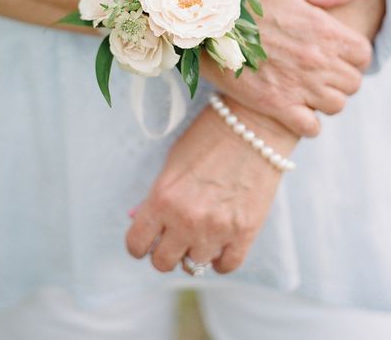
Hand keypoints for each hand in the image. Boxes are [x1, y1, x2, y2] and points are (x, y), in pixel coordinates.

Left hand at [126, 99, 296, 273]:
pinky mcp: (245, 232)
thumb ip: (156, 194)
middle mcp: (186, 219)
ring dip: (194, 252)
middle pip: (163, 262)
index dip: (139, 243)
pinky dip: (221, 259)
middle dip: (165, 251)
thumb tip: (139, 217)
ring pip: (194, 266)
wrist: (254, 125)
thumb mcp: (173, 162)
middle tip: (173, 237)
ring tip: (200, 234)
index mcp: (163, 199)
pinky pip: (226, 266)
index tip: (147, 239)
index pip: (137, 244)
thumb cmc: (209, 136)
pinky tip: (220, 244)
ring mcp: (217, 229)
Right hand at [201, 0, 372, 137]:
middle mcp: (317, 60)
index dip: (352, 55)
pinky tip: (293, 109)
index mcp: (324, 30)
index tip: (335, 54)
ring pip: (335, 106)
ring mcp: (298, 85)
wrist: (203, 23)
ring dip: (324, 100)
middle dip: (339, 78)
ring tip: (306, 90)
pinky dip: (306, 123)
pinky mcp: (276, 105)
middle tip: (318, 72)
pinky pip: (311, 128)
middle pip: (353, 83)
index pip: (363, 54)